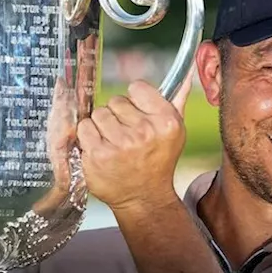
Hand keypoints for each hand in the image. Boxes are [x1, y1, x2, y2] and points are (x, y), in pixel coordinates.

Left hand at [78, 76, 192, 214]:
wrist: (144, 198)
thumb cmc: (158, 162)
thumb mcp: (175, 132)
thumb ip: (177, 99)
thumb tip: (187, 73)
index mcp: (166, 121)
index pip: (137, 87)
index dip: (135, 101)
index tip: (137, 114)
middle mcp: (144, 132)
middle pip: (115, 100)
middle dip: (118, 115)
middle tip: (125, 134)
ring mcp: (119, 144)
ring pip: (98, 113)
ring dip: (102, 126)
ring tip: (113, 143)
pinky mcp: (97, 155)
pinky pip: (84, 128)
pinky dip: (89, 137)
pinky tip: (101, 149)